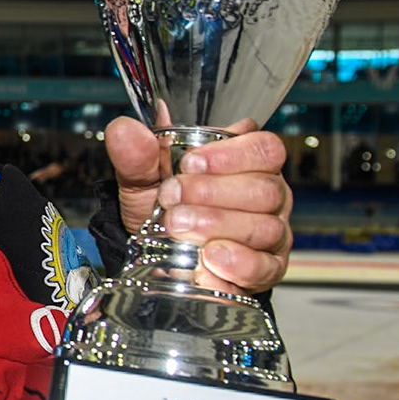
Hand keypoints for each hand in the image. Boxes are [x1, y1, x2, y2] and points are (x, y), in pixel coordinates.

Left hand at [104, 116, 293, 295]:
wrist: (154, 257)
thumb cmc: (164, 209)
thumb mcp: (143, 180)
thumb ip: (137, 156)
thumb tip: (126, 130)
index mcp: (248, 162)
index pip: (264, 148)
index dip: (231, 154)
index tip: (190, 165)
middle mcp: (269, 195)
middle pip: (266, 189)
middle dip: (214, 193)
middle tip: (172, 199)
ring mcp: (272, 233)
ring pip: (266, 228)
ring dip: (219, 226)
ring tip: (179, 227)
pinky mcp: (267, 269)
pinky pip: (264, 267)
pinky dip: (237, 264)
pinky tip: (209, 258)